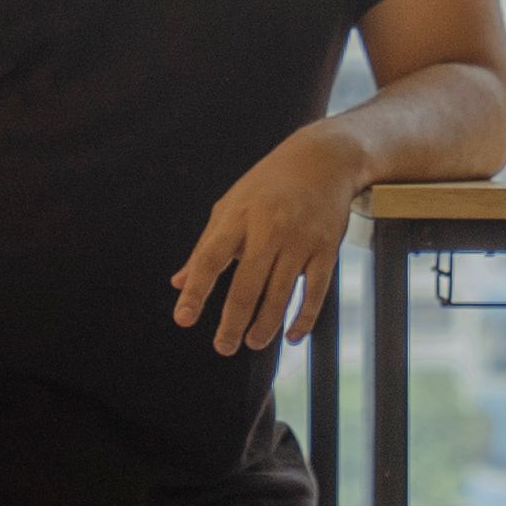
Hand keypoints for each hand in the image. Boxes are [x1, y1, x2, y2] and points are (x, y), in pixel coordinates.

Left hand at [174, 125, 363, 354]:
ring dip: (265, 325)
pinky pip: (315, 291)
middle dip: (233, 322)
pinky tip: (292, 334)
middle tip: (223, 346)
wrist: (323, 159)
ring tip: (253, 343)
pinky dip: (303, 317)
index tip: (183, 318)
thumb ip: (205, 247)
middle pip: (247, 284)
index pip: (210, 259)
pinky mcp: (326, 248)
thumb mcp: (230, 205)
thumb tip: (179, 282)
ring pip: (280, 293)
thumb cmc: (269, 184)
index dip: (196, 291)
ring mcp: (300, 239)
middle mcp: (269, 228)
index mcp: (238, 216)